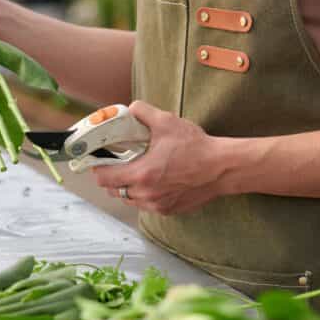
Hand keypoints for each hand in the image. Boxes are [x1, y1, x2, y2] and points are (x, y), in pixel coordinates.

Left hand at [92, 101, 228, 214]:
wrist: (221, 168)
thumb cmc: (196, 147)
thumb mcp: (167, 122)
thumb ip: (143, 112)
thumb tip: (129, 109)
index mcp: (142, 174)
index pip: (104, 178)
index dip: (98, 168)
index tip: (100, 159)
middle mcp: (146, 194)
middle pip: (114, 191)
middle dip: (111, 177)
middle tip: (117, 163)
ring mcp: (157, 205)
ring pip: (129, 199)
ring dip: (127, 187)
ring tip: (136, 171)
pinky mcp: (168, 210)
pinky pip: (146, 205)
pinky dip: (144, 195)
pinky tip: (153, 181)